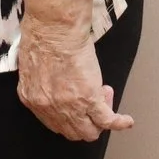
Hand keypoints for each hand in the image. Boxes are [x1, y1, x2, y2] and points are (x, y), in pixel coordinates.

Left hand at [17, 0, 134, 142]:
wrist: (54, 26)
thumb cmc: (42, 34)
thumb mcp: (31, 63)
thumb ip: (40, 79)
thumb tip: (55, 81)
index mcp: (31, 97)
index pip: (52, 122)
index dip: (68, 114)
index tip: (76, 103)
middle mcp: (49, 108)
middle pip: (72, 131)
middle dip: (85, 119)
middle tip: (93, 98)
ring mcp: (70, 107)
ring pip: (90, 132)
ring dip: (100, 121)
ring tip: (105, 98)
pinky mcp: (89, 99)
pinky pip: (108, 121)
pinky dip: (119, 123)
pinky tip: (127, 120)